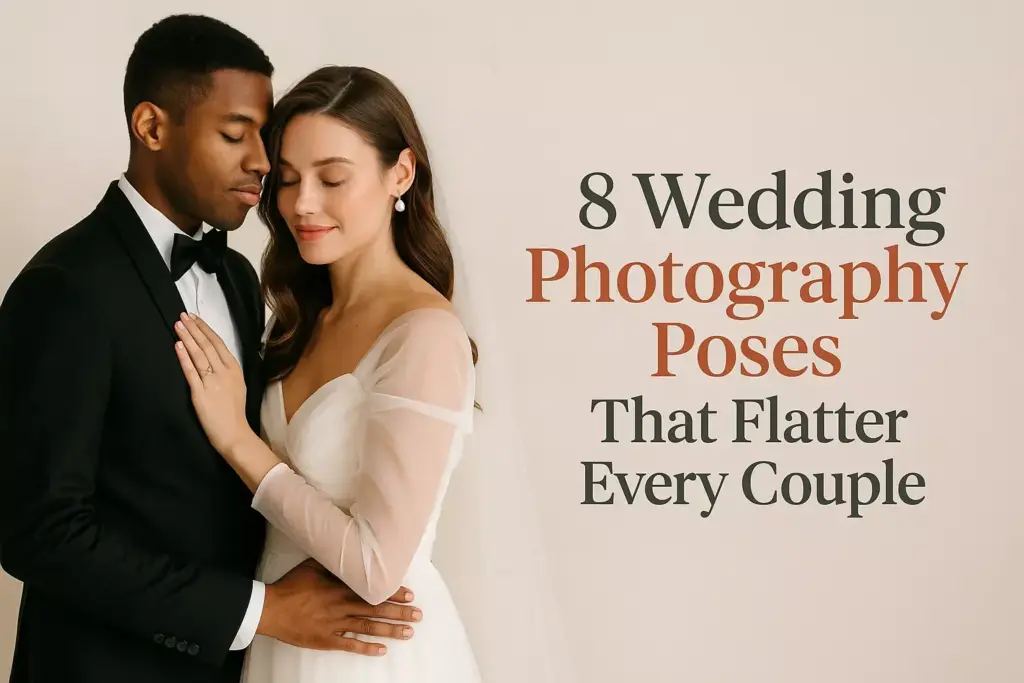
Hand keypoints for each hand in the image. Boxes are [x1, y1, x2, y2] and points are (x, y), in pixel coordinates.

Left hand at [173, 312, 249, 454]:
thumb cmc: (234, 411)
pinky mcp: (200, 393)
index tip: (195, 318)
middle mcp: (224, 372)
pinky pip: (190, 371)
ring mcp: (212, 382)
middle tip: (183, 316)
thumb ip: (227, 370)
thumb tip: (214, 357)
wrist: (233, 433)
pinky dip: (184, 357)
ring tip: (178, 325)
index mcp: (234, 369)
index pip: (218, 343)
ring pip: (198, 354)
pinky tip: (178, 346)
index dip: (205, 329)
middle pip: (207, 345)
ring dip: (187, 338)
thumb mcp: (237, 385)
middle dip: (194, 329)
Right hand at [257, 561, 421, 654]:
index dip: (393, 593)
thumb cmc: (292, 585)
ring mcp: (336, 625)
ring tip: (408, 632)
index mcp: (340, 588)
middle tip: (418, 614)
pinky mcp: (327, 640)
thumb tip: (348, 552)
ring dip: (390, 630)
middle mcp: (342, 606)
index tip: (410, 595)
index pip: (372, 591)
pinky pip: (350, 645)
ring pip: (368, 628)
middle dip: (399, 612)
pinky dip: (366, 648)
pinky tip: (382, 650)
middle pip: (376, 610)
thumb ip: (332, 562)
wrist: (271, 609)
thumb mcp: (313, 566)